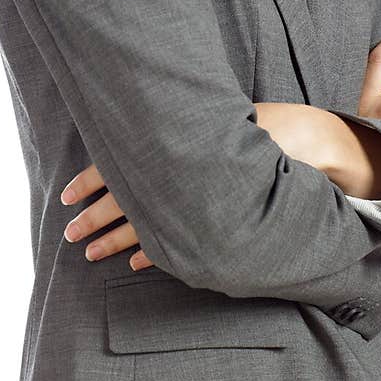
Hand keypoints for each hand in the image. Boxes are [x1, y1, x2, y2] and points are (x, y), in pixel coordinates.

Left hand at [60, 103, 322, 274]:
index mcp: (176, 146)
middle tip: (69, 235)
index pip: (120, 165)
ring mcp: (198, 204)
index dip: (90, 182)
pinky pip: (177, 245)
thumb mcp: (214, 119)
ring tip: (92, 255)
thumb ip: (179, 128)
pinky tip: (135, 262)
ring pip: (146, 227)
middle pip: (125, 202)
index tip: (67, 195)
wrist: (313, 144)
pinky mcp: (218, 223)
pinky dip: (153, 252)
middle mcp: (182, 176)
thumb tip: (137, 129)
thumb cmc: (263, 125)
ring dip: (115, 242)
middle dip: (94, 220)